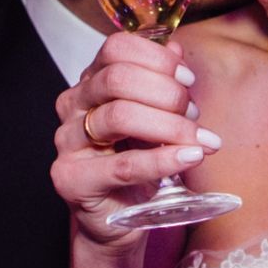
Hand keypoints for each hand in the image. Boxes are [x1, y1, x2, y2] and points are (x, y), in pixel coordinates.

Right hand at [50, 31, 221, 250]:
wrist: (118, 219)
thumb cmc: (135, 162)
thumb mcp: (154, 117)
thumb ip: (162, 82)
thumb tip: (175, 48)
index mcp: (90, 82)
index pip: (116, 49)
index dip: (157, 59)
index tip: (188, 79)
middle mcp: (72, 106)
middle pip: (118, 79)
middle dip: (166, 93)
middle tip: (194, 113)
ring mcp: (68, 142)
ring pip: (120, 116)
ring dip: (170, 126)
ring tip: (199, 141)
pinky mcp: (72, 179)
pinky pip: (124, 165)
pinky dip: (164, 159)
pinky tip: (190, 157)